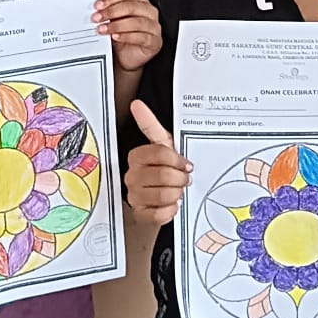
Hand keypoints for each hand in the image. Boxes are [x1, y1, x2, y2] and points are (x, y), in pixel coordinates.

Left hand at [94, 0, 161, 71]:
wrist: (126, 57)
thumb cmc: (121, 35)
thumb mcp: (113, 20)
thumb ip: (108, 11)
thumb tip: (96, 8)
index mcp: (140, 1)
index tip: (97, 5)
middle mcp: (149, 11)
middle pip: (132, 6)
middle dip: (111, 11)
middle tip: (97, 17)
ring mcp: (154, 27)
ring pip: (137, 22)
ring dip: (116, 25)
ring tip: (103, 29)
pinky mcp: (155, 42)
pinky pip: (141, 37)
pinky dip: (126, 36)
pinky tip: (115, 37)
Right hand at [124, 100, 190, 224]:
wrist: (157, 199)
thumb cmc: (162, 169)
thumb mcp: (161, 146)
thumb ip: (150, 125)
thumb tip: (136, 103)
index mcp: (136, 156)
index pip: (159, 153)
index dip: (177, 159)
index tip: (186, 164)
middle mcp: (131, 175)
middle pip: (163, 174)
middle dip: (180, 178)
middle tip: (184, 179)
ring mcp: (134, 195)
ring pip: (163, 194)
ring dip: (177, 193)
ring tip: (178, 191)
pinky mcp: (140, 214)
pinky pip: (160, 213)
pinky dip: (171, 210)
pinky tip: (172, 205)